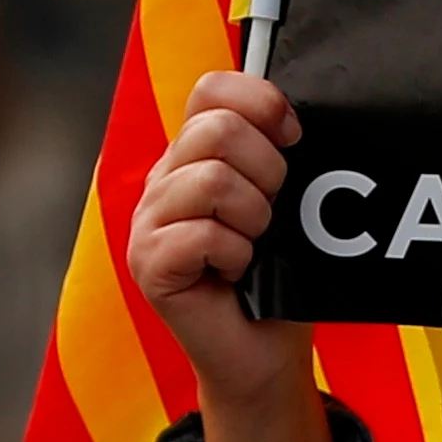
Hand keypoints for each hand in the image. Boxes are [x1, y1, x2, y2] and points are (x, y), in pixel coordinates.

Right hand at [129, 72, 316, 412]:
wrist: (265, 353)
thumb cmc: (278, 277)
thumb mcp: (285, 202)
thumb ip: (277, 153)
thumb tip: (293, 116)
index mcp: (194, 154)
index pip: (213, 88)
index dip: (261, 103)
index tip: (294, 139)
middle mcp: (163, 181)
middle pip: (217, 130)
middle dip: (267, 171)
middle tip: (273, 213)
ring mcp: (147, 222)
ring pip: (212, 180)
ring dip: (254, 217)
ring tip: (254, 245)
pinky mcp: (148, 264)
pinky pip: (203, 234)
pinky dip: (237, 255)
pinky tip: (237, 272)